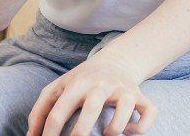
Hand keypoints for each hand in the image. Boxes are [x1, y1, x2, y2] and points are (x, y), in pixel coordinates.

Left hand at [26, 50, 157, 135]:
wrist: (116, 60)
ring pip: (125, 109)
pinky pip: (149, 112)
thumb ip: (40, 111)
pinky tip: (128, 131)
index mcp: (77, 84)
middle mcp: (101, 85)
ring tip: (106, 134)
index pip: (59, 110)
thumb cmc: (81, 81)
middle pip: (92, 107)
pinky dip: (141, 126)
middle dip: (81, 132)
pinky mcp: (141, 96)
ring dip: (115, 128)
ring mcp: (123, 90)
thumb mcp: (58, 88)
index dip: (49, 133)